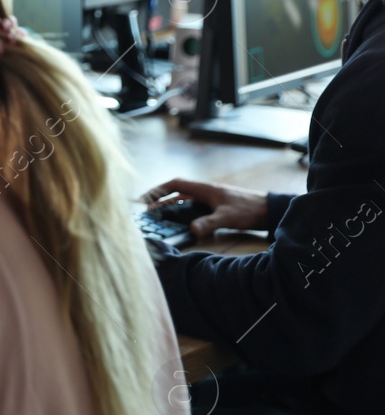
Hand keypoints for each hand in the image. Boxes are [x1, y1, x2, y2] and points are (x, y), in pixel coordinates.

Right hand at [143, 177, 268, 237]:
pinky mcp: (215, 206)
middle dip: (159, 198)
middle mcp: (205, 191)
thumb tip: (191, 230)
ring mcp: (210, 198)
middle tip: (145, 209)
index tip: (145, 199)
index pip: (174, 184)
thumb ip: (209, 223)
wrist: (269, 210)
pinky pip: (191, 206)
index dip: (158, 190)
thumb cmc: (249, 209)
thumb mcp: (227, 217)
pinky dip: (181, 211)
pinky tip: (178, 220)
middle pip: (176, 191)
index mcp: (204, 189)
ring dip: (169, 205)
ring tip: (157, 215)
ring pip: (183, 199)